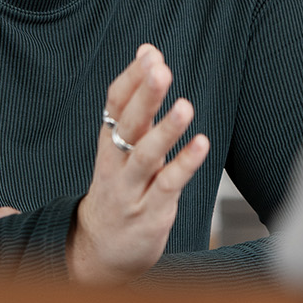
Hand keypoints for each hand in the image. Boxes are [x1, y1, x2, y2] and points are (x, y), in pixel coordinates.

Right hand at [67, 43, 210, 284]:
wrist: (101, 251)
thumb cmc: (121, 188)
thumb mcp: (122, 146)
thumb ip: (136, 102)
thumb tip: (148, 51)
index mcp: (109, 142)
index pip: (114, 104)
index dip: (131, 79)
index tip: (150, 54)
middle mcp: (117, 163)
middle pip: (127, 125)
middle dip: (144, 97)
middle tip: (161, 70)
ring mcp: (132, 190)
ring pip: (146, 156)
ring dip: (165, 131)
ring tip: (185, 106)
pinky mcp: (152, 213)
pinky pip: (168, 185)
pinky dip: (184, 164)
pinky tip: (202, 144)